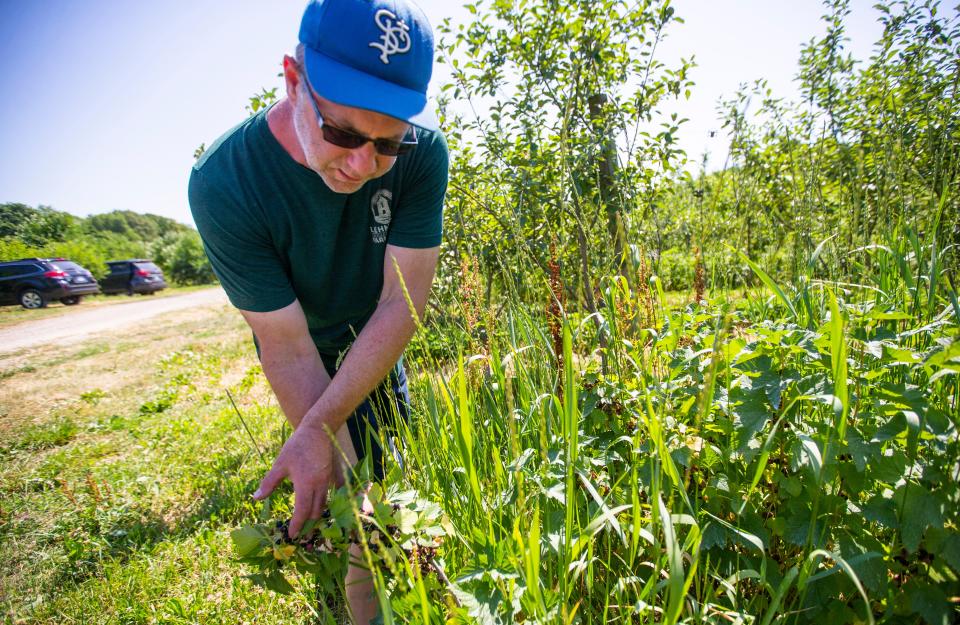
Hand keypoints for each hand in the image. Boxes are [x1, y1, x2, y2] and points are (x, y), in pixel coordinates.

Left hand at [253, 421, 334, 537]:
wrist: (318, 429)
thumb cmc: (297, 446)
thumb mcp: (280, 464)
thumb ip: (269, 483)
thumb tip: (256, 499)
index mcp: (305, 484)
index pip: (302, 511)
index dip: (297, 525)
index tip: (291, 535)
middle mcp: (319, 485)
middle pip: (315, 512)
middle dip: (308, 525)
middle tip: (301, 534)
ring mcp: (327, 480)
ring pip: (324, 504)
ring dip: (316, 515)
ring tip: (308, 524)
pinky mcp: (331, 475)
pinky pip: (329, 495)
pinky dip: (323, 504)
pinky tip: (318, 506)